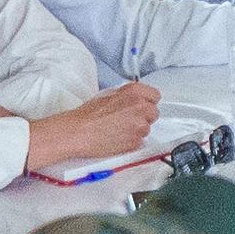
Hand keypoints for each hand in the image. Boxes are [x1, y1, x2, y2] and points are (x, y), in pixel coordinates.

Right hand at [25, 81, 164, 168]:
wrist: (79, 132)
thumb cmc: (89, 113)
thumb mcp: (110, 94)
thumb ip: (128, 95)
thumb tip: (138, 99)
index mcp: (134, 91)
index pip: (155, 95)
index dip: (147, 102)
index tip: (140, 106)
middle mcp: (141, 106)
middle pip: (154, 113)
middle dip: (144, 116)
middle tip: (127, 119)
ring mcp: (140, 125)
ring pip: (147, 128)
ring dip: (137, 129)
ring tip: (119, 129)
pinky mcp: (136, 141)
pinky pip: (140, 141)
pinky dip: (131, 141)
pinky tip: (117, 138)